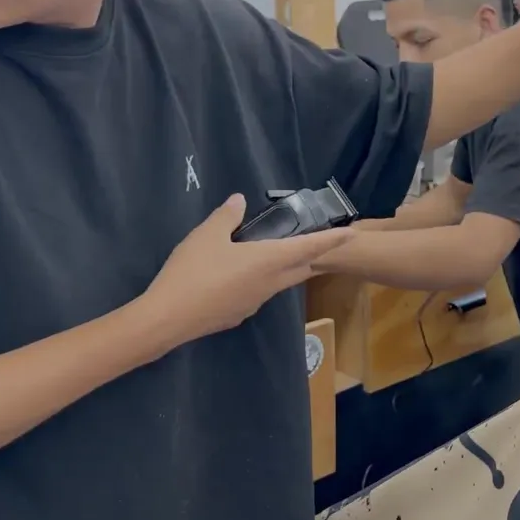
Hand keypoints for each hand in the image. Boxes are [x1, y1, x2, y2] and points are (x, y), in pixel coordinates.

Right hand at [143, 194, 354, 344]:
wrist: (168, 319)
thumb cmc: (192, 272)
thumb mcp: (206, 236)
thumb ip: (226, 217)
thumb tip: (238, 200)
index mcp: (268, 261)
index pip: (309, 248)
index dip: (330, 239)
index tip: (351, 233)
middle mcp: (269, 284)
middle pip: (299, 268)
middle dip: (312, 255)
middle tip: (318, 242)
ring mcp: (254, 303)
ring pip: (279, 282)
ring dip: (286, 268)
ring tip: (277, 253)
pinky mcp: (238, 315)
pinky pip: (258, 293)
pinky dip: (261, 281)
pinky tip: (241, 276)